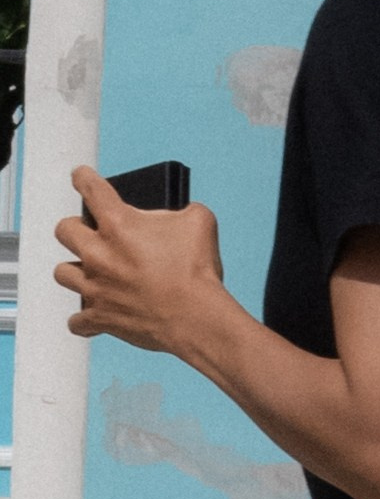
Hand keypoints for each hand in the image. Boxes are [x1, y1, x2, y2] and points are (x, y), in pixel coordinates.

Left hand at [57, 167, 225, 350]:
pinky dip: (84, 319)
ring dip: (75, 270)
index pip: (90, 188)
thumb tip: (178, 215)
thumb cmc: (197, 270)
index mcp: (119, 223)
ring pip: (62, 273)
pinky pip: (77, 321)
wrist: (195, 318)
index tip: (80, 177)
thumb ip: (180, 211)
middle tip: (92, 234)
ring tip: (92, 273)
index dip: (83, 178)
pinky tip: (95, 314)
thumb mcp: (198, 222)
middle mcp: (98, 253)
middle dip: (76, 228)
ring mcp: (95, 287)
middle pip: (64, 230)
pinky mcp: (100, 318)